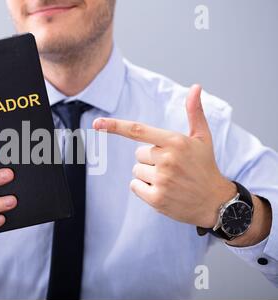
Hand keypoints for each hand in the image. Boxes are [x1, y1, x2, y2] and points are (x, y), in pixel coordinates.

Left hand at [93, 84, 235, 227]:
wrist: (215, 202)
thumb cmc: (205, 166)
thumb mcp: (202, 138)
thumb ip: (194, 112)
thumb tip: (195, 86)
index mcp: (175, 141)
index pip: (138, 130)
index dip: (115, 126)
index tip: (97, 123)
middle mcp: (167, 159)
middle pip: (138, 154)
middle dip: (150, 159)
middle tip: (171, 167)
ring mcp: (161, 180)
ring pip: (136, 170)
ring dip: (148, 175)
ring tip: (170, 179)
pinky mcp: (156, 198)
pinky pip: (134, 186)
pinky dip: (144, 189)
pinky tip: (164, 191)